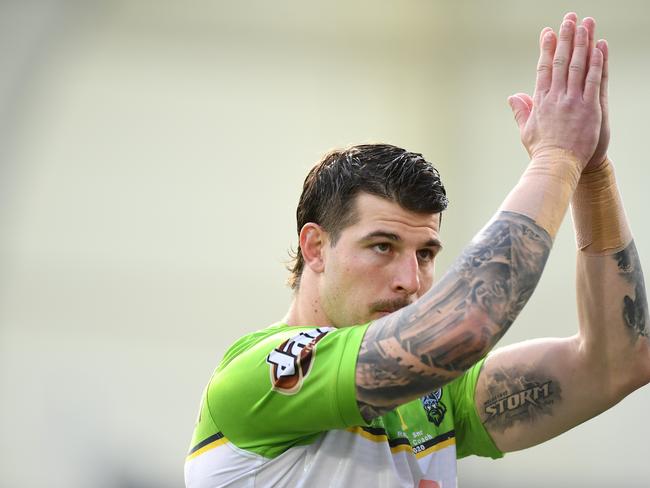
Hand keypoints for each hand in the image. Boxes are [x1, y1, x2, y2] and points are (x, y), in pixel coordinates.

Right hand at [508, 13, 603, 169]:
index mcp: (541, 101)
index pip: (544, 68)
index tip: (548, 32)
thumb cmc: (542, 151)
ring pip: (579, 66)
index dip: (547, 48)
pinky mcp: (590, 108)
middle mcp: (556, 97)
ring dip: (583, 42)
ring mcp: (573, 101)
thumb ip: (521, 111)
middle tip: (569, 18)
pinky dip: (597, 63)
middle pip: (562, 61)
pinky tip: (599, 47)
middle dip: (565, 37)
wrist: (557, 165)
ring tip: (586, 24)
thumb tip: (513, 97)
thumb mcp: (526, 130)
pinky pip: (594, 80)